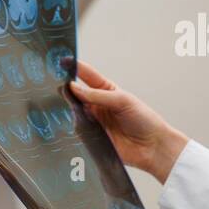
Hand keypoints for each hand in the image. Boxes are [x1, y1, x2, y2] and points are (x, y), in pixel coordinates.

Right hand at [68, 59, 187, 181]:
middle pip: (75, 94)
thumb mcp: (123, 100)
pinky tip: (69, 123)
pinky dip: (71, 127)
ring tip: (62, 104)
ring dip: (67, 108)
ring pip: (72, 112)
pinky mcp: (90, 139)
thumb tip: (73, 87)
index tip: (61, 61)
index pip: (86, 75)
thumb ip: (98, 94)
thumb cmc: (144, 120)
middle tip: (56, 84)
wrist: (152, 147)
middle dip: (66, 88)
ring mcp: (93, 122)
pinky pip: (76, 131)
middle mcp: (97, 105)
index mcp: (106, 90)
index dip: (74, 67)